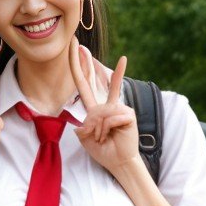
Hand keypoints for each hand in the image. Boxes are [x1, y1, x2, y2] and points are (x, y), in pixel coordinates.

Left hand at [69, 42, 136, 173]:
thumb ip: (84, 124)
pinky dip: (108, 129)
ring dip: (98, 130)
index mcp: (94, 109)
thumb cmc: (102, 149)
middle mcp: (106, 105)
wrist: (118, 161)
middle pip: (93, 80)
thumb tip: (94, 114)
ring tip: (103, 138)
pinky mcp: (128, 112)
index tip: (77, 52)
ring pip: (100, 113)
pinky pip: (111, 117)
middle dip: (86, 63)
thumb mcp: (85, 137)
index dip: (79, 70)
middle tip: (79, 44)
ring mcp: (118, 107)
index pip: (84, 86)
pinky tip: (114, 134)